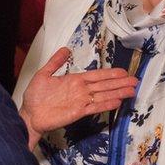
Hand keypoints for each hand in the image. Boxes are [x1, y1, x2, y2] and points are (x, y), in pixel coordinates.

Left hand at [20, 47, 136, 145]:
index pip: (97, 75)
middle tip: (135, 81)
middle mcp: (81, 90)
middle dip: (120, 83)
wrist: (29, 114)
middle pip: (104, 85)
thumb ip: (55, 62)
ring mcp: (80, 101)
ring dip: (118, 93)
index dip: (111, 74)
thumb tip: (65, 49)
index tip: (124, 72)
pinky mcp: (78, 112)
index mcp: (74, 80)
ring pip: (103, 95)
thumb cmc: (35, 96)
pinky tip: (117, 101)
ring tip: (132, 91)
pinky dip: (106, 105)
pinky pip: (94, 107)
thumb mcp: (44, 74)